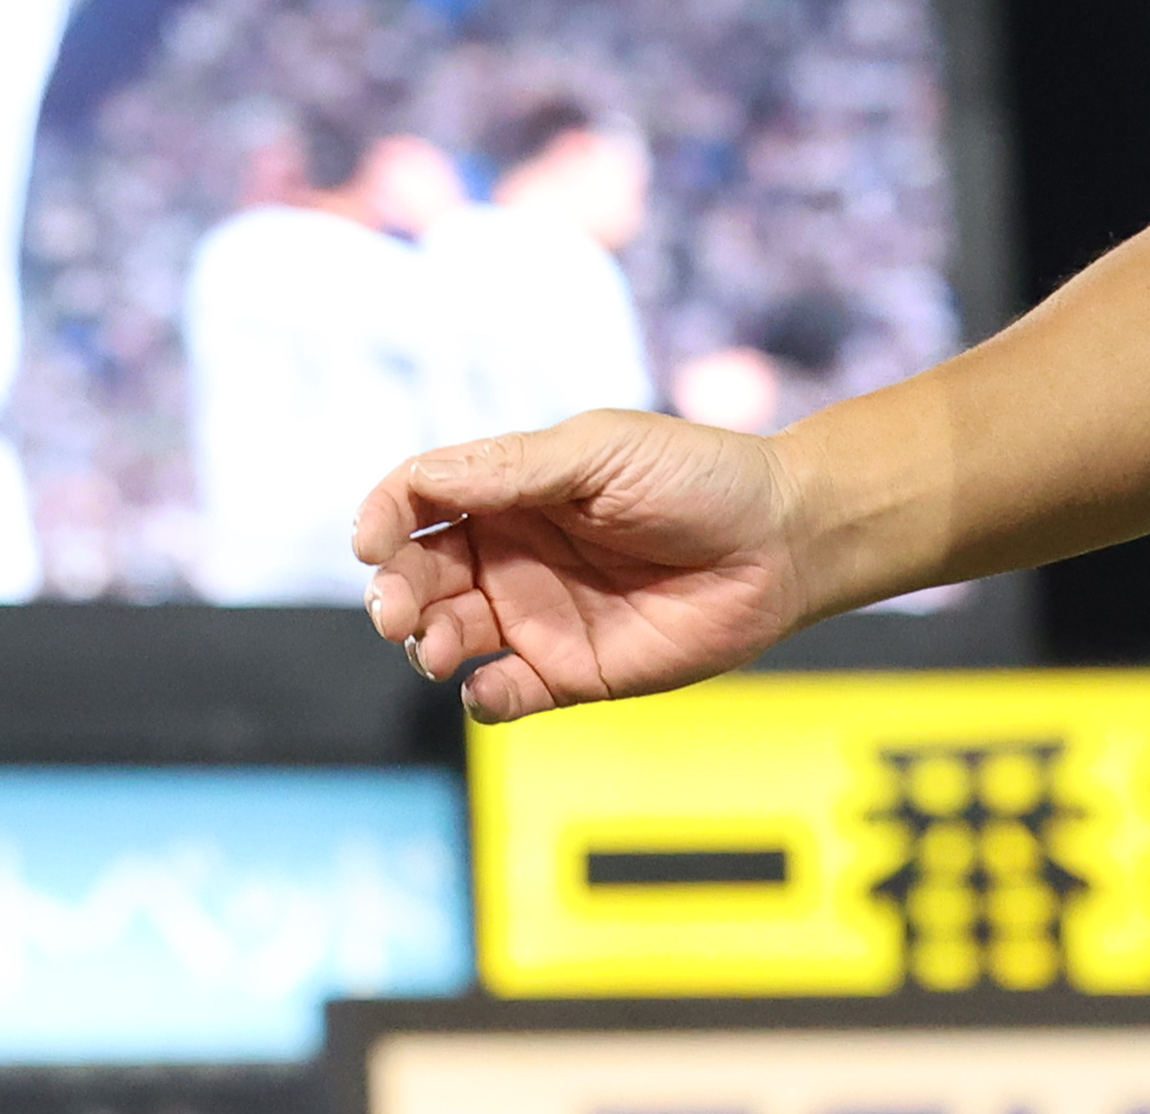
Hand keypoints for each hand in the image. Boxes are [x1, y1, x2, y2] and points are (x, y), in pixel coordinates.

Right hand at [355, 412, 813, 723]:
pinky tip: (492, 686)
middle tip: (394, 610)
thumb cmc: (696, 477)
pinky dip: (484, 696)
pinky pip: (503, 693)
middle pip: (418, 572)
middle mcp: (510, 551)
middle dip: (392, 591)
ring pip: (447, 635)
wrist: (779, 543)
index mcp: (510, 487)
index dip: (383, 516)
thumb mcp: (599, 453)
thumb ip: (513, 469)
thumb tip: (423, 478)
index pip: (418, 498)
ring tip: (438, 645)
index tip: (370, 542)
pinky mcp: (569, 672)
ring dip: (426, 643)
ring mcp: (536, 614)